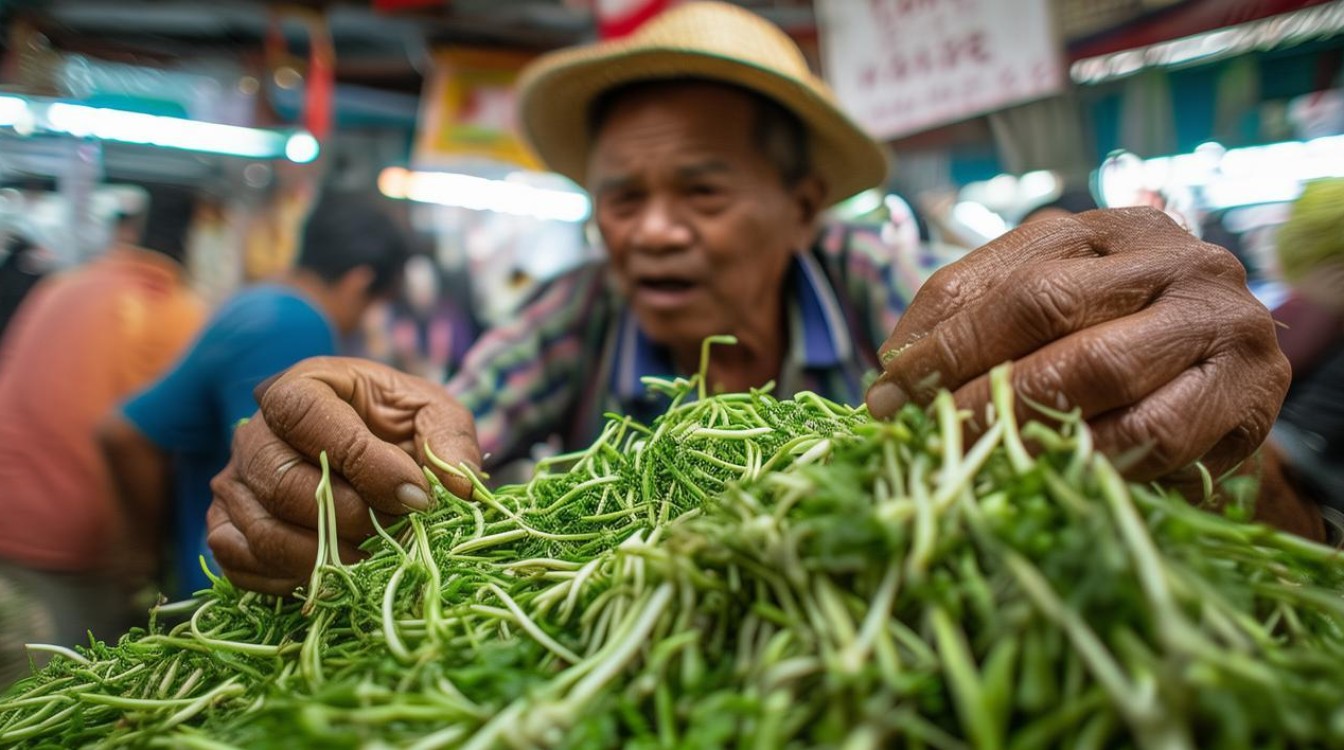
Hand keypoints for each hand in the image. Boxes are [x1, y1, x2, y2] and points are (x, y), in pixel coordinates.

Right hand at [207, 357, 480, 594]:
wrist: (371, 447)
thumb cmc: (398, 424)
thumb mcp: (433, 414)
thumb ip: (449, 440)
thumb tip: (460, 487)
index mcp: (302, 386)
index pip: (305, 416)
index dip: (361, 461)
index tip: (415, 495)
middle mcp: (254, 432)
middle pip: (281, 484)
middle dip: (350, 517)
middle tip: (396, 527)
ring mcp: (235, 483)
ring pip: (263, 531)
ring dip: (326, 555)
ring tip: (374, 552)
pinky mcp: (226, 528)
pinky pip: (241, 563)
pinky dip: (291, 577)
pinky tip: (335, 568)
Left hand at [865, 207, 1291, 486]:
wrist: (1224, 406)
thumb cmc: (1113, 363)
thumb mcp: (1045, 330)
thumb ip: (973, 333)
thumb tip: (888, 380)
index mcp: (1102, 230)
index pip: (1001, 276)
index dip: (935, 336)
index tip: (886, 389)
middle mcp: (1167, 255)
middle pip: (1044, 304)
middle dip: (965, 374)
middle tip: (912, 426)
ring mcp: (1217, 313)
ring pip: (1095, 365)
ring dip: (1014, 420)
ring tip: (962, 458)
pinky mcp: (1249, 384)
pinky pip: (1150, 429)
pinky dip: (1085, 457)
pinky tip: (1040, 475)